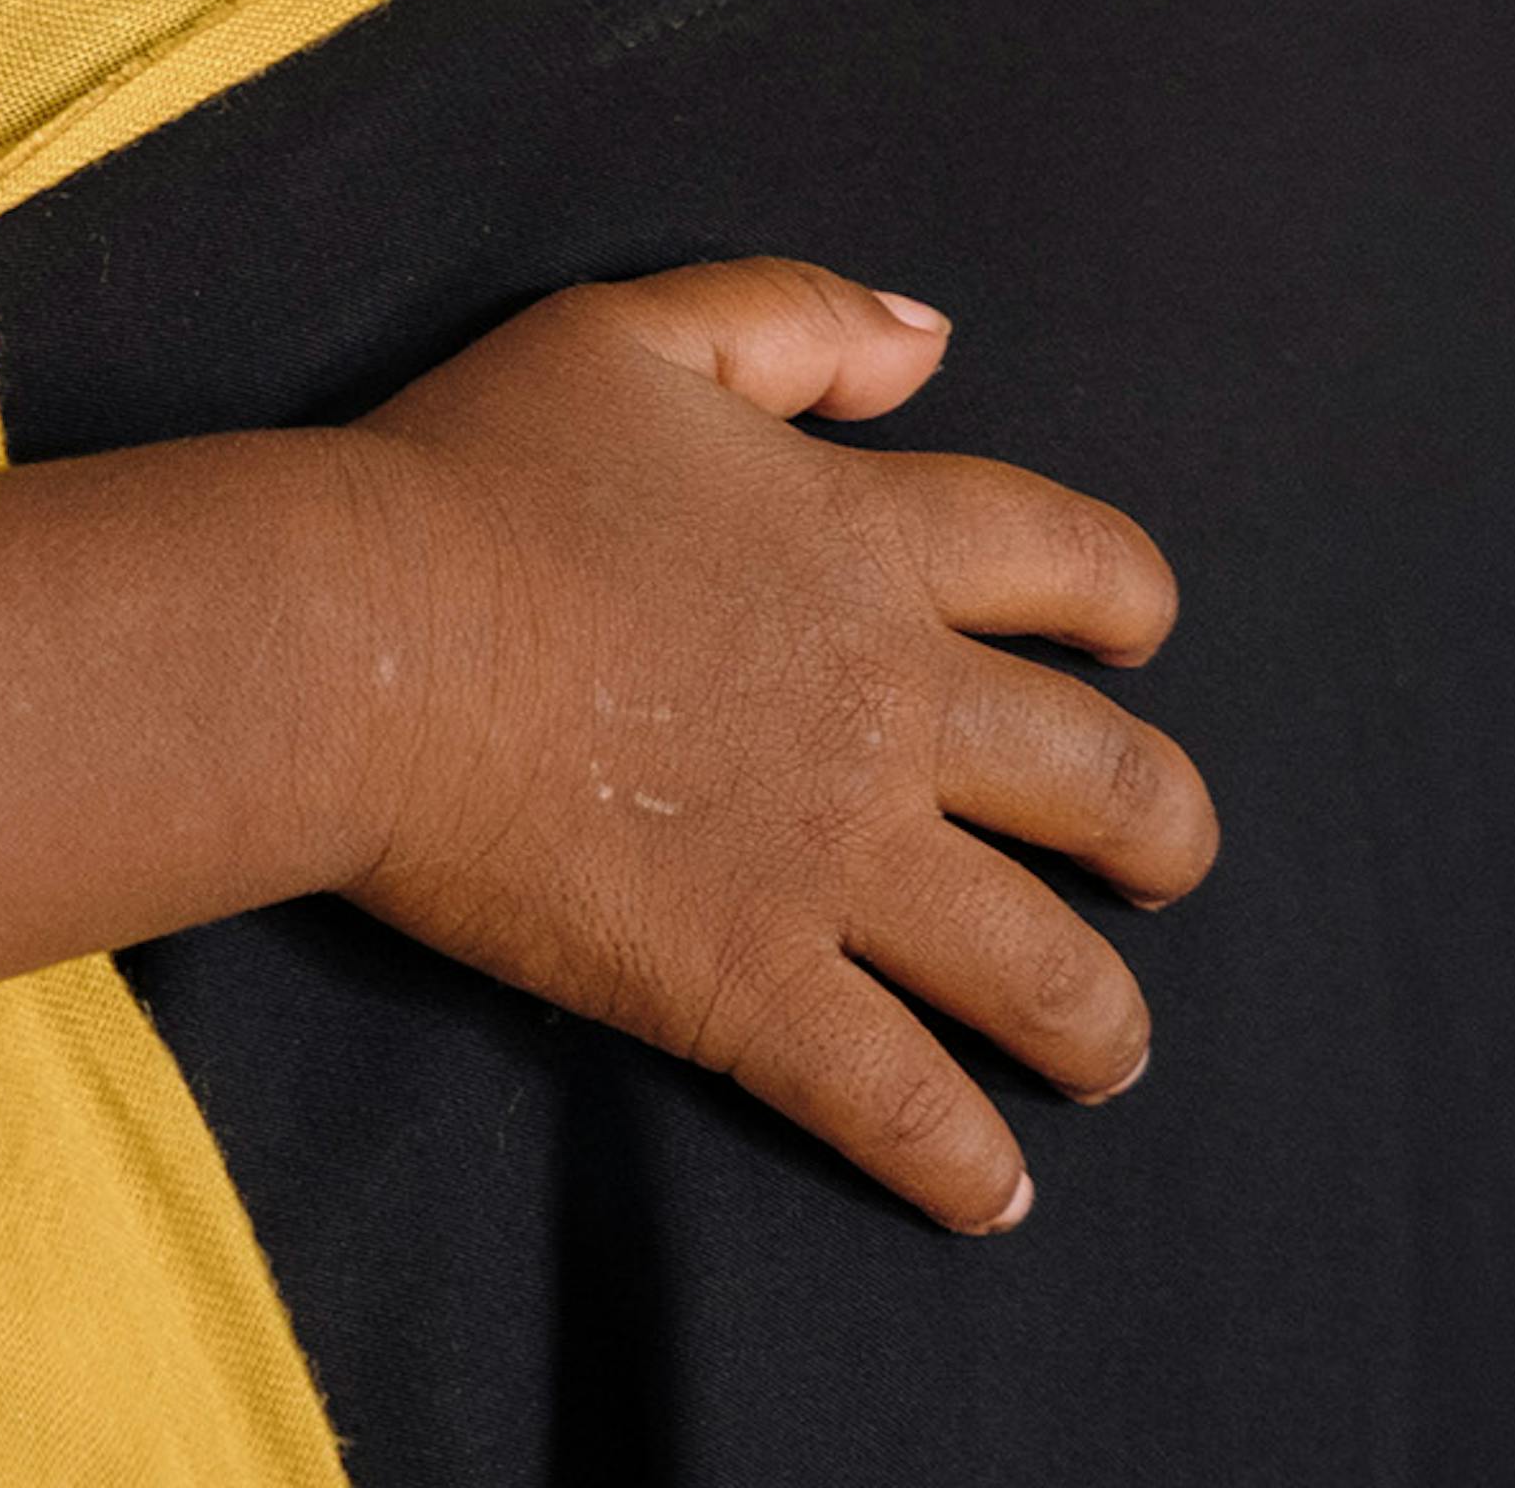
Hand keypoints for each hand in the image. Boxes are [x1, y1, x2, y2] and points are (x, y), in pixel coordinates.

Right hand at [322, 261, 1211, 1234]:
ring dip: (1097, 1023)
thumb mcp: (627, 335)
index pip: (1081, 563)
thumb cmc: (462, 475)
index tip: (1137, 642)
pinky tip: (991, 1195)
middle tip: (1157, 869)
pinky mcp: (745, 980)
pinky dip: (960, 1163)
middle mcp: (890, 707)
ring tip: (1102, 1055)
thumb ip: (792, 319)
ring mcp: (830, 857)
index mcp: (869, 544)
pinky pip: (898, 1099)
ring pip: (1042, 967)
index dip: (1133, 603)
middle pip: (1111, 783)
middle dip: (1164, 837)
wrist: (350, 635)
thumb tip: (932, 341)